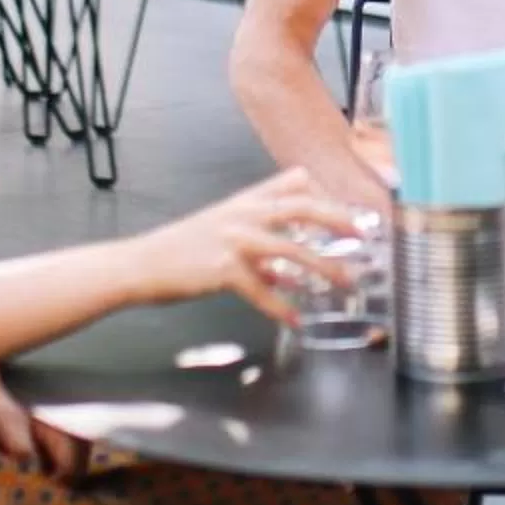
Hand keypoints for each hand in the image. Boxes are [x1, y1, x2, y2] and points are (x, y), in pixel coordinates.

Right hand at [124, 167, 358, 318]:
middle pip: (301, 207)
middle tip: (363, 235)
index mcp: (244, 201)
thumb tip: (291, 273)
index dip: (325, 194)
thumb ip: (260, 248)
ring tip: (346, 283)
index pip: (293, 183)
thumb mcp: (222, 232)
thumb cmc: (181, 249)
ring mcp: (234, 240)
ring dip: (324, 267)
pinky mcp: (223, 269)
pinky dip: (282, 307)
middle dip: (336, 219)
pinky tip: (296, 320)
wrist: (142, 263)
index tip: (350, 208)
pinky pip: (262, 290)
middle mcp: (243, 214)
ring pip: (291, 250)